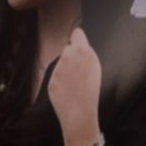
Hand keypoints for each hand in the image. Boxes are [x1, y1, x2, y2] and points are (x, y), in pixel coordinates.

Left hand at [48, 28, 101, 145]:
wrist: (81, 112)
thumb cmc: (91, 90)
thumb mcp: (94, 67)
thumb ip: (85, 54)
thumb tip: (78, 42)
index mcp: (84, 52)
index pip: (76, 34)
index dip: (77, 39)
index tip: (76, 42)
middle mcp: (70, 57)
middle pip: (67, 49)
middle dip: (70, 56)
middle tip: (78, 70)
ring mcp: (59, 68)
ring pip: (60, 63)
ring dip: (64, 69)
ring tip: (74, 82)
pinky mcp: (51, 79)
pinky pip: (55, 76)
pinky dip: (59, 81)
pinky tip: (67, 89)